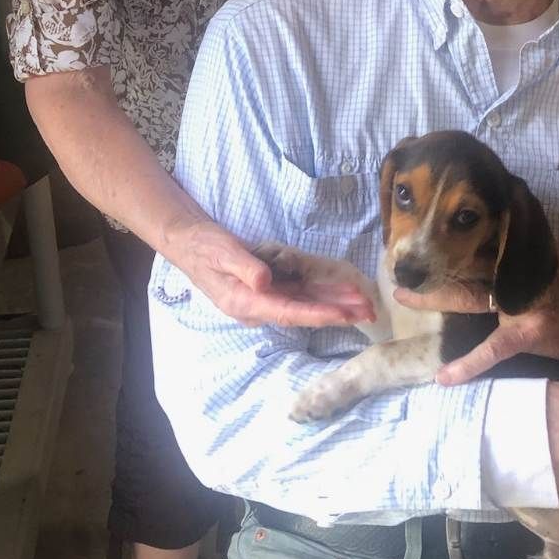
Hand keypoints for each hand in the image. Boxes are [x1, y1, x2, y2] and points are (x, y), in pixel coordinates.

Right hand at [175, 226, 376, 329]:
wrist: (190, 243)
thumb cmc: (204, 247)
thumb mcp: (221, 252)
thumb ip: (244, 267)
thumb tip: (265, 282)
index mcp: (246, 303)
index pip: (288, 313)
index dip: (317, 314)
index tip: (342, 316)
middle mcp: (259, 307)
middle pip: (304, 313)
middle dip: (337, 313)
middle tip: (368, 313)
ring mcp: (265, 300)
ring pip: (307, 305)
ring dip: (336, 305)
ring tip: (366, 304)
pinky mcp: (270, 290)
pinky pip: (301, 294)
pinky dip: (324, 294)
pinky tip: (345, 292)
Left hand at [394, 247, 558, 383]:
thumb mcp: (545, 261)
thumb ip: (514, 254)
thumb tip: (479, 243)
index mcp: (517, 253)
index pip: (475, 239)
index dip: (444, 239)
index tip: (416, 234)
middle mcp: (516, 271)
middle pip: (464, 263)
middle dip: (430, 264)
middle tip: (397, 263)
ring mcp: (521, 302)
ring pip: (468, 298)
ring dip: (433, 297)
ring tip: (404, 297)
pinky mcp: (528, 331)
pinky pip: (491, 349)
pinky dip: (466, 364)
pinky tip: (445, 377)